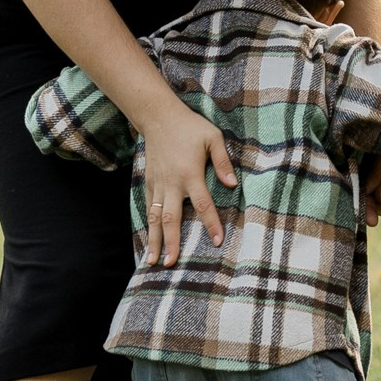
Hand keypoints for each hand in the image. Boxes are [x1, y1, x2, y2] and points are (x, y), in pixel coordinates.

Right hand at [142, 97, 236, 265]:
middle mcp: (172, 183)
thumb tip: (232, 184)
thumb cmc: (190, 127)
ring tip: (153, 260)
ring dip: (154, 240)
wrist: (158, 117)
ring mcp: (158, 184)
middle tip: (171, 264)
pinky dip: (148, 225)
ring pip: (155, 217)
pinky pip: (149, 207)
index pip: (202, 204)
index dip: (211, 223)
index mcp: (190, 173)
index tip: (216, 241)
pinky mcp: (149, 182)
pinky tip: (148, 240)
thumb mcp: (213, 137)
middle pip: (171, 218)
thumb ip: (223, 161)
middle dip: (171, 242)